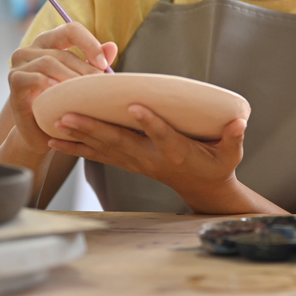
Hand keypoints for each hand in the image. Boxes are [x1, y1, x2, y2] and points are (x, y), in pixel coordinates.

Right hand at [7, 22, 117, 153]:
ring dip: (68, 77)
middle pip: (63, 52)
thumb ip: (94, 64)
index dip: (90, 44)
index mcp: (50, 42)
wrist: (41, 131)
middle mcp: (32, 49)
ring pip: (48, 62)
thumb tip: (112, 46)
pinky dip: (45, 83)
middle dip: (84, 69)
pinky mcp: (13, 81)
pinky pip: (29, 77)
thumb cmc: (62, 103)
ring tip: (82, 93)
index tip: (104, 65)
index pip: (71, 30)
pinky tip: (57, 92)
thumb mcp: (81, 82)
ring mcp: (19, 64)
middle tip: (99, 86)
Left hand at [47, 104, 246, 210]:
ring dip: (79, 137)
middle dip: (94, 129)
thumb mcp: (231, 154)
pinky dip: (77, 147)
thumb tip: (240, 122)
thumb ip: (233, 137)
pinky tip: (55, 140)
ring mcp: (137, 162)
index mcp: (177, 152)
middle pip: (121, 143)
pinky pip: (99, 154)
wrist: (203, 189)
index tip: (135, 106)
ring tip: (56, 125)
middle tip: (69, 116)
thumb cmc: (218, 165)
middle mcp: (151, 158)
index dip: (150, 122)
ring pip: (105, 148)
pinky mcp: (129, 162)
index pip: (162, 136)